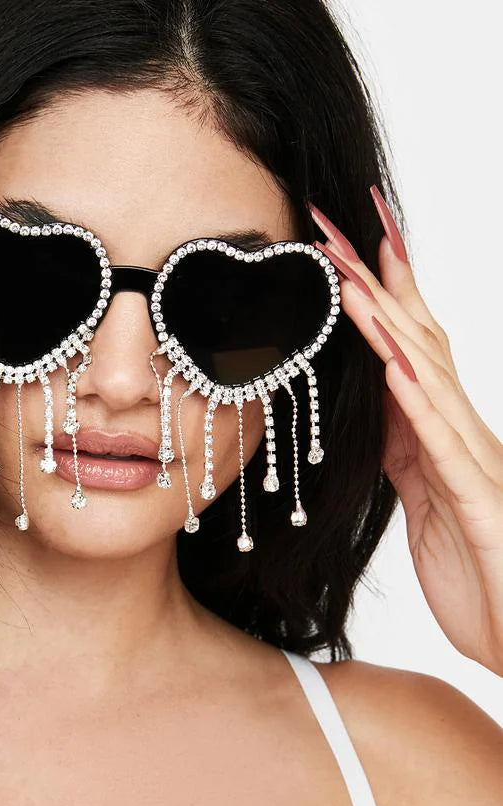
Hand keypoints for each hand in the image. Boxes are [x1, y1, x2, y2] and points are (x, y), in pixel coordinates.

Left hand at [308, 187, 502, 675]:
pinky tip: (394, 368)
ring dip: (391, 323)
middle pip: (418, 341)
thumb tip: (380, 406)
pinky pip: (446, 446)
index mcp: (443, 436)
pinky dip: (421, 403)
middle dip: (376, 281)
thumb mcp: (426, 504)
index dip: (375, 295)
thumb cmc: (480, 572)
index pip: (405, 349)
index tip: (336, 246)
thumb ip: (407, 453)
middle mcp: (465, 435)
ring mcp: (477, 464)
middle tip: (333, 225)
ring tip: (352, 276)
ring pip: (432, 378)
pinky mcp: (481, 504)